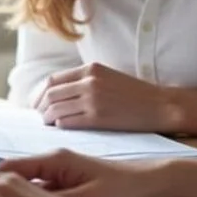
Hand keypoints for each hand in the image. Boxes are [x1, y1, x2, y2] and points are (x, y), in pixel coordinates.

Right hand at [0, 149, 159, 196]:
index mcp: (55, 160)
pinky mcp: (66, 180)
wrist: (145, 183)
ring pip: (21, 181)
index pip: (10, 168)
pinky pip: (35, 188)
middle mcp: (53, 161)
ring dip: (3, 194)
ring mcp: (59, 170)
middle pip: (10, 173)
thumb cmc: (120, 188)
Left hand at [36, 62, 175, 131]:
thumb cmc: (133, 94)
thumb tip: (58, 93)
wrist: (159, 105)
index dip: (40, 93)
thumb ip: (84, 80)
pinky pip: (68, 122)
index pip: (53, 80)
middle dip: (40, 107)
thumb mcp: (107, 77)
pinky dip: (60, 125)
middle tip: (40, 117)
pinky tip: (61, 128)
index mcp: (90, 69)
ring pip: (55, 109)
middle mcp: (89, 82)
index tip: (37, 104)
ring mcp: (93, 99)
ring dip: (47, 118)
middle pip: (50, 94)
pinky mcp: (98, 117)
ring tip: (49, 124)